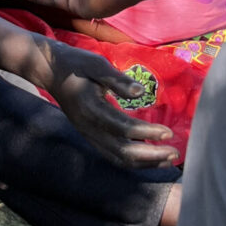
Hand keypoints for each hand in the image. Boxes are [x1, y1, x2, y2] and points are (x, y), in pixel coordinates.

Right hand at [44, 41, 179, 168]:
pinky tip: (148, 157)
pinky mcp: (90, 135)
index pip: (123, 129)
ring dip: (144, 162)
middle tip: (174, 153)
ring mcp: (88, 134)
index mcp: (91, 109)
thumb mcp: (96, 64)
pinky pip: (112, 155)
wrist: (51, 70)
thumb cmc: (76, 63)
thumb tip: (141, 92)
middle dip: (151, 156)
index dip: (148, 133)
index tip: (168, 132)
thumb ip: (118, 80)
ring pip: (118, 158)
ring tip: (166, 159)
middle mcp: (89, 127)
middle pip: (122, 151)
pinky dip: (132, 160)